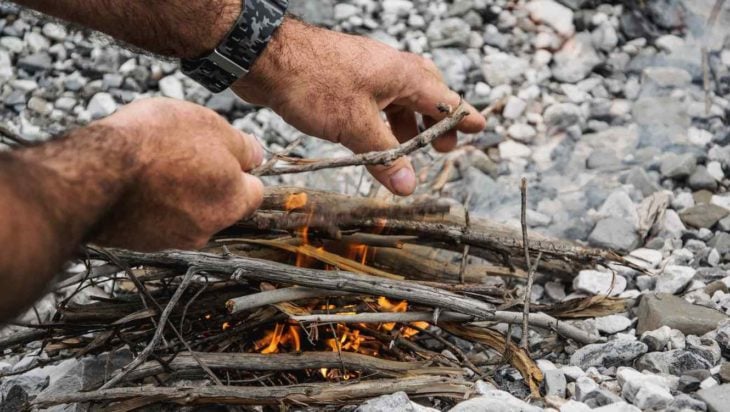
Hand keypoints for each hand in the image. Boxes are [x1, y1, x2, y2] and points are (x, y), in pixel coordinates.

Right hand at [93, 98, 263, 250]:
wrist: (94, 173)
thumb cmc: (154, 144)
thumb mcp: (209, 125)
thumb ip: (241, 145)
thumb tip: (255, 155)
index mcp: (232, 201)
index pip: (254, 191)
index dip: (240, 168)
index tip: (224, 154)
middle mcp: (208, 228)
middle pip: (220, 203)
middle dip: (210, 182)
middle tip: (184, 154)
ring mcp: (174, 239)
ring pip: (189, 213)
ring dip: (179, 193)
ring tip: (155, 165)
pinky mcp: (143, 243)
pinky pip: (159, 221)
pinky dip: (153, 205)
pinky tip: (137, 182)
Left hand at [232, 17, 485, 195]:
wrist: (266, 58)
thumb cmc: (314, 82)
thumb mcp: (356, 126)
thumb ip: (384, 157)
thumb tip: (409, 186)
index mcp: (403, 75)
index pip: (444, 99)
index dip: (461, 117)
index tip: (478, 128)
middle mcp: (389, 70)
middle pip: (424, 97)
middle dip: (433, 125)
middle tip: (440, 149)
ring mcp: (366, 73)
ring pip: (397, 101)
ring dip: (404, 127)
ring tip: (404, 152)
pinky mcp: (345, 80)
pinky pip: (374, 103)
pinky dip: (380, 123)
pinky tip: (371, 140)